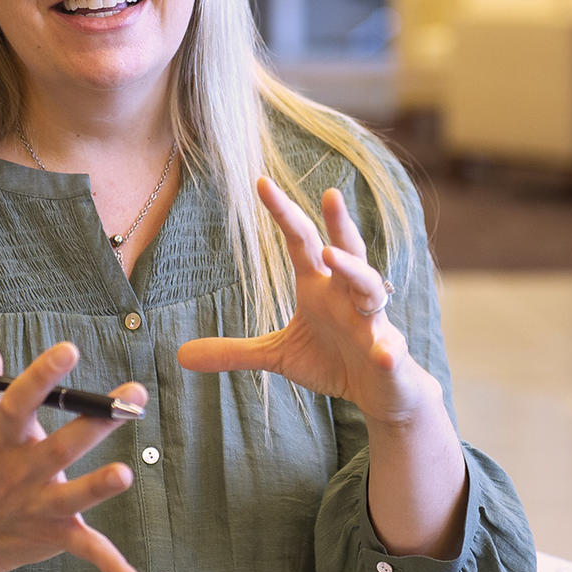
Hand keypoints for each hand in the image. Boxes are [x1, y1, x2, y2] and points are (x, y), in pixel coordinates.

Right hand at [0, 327, 146, 571]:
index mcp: (4, 436)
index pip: (21, 401)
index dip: (43, 376)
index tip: (69, 349)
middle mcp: (23, 471)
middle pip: (61, 445)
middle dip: (95, 422)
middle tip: (132, 397)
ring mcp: (41, 505)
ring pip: (75, 496)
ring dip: (99, 487)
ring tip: (125, 474)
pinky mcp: (57, 533)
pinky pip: (87, 550)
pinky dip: (111, 568)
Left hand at [178, 177, 433, 423]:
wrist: (381, 389)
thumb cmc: (332, 360)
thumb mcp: (278, 354)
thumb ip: (235, 351)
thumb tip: (181, 354)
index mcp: (318, 286)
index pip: (300, 241)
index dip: (283, 212)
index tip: (261, 181)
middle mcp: (346, 294)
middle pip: (345, 250)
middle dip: (338, 223)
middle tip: (329, 193)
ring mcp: (371, 321)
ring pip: (369, 287)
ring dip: (355, 271)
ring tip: (333, 257)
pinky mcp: (389, 354)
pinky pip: (390, 349)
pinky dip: (388, 350)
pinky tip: (384, 355)